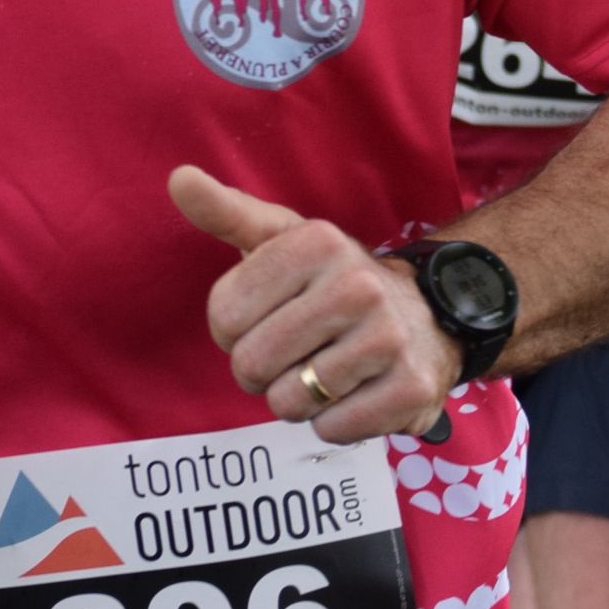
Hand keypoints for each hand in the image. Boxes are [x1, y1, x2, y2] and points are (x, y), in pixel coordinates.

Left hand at [170, 164, 457, 443]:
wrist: (428, 315)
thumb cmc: (332, 281)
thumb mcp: (282, 238)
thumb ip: (225, 212)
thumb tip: (179, 178)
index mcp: (317, 241)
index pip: (223, 316)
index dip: (232, 331)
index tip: (264, 318)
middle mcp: (357, 284)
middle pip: (252, 363)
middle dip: (260, 371)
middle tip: (292, 353)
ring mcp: (388, 337)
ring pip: (289, 402)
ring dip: (297, 398)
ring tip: (325, 370)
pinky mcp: (410, 388)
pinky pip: (331, 430)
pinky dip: (332, 422)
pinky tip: (355, 391)